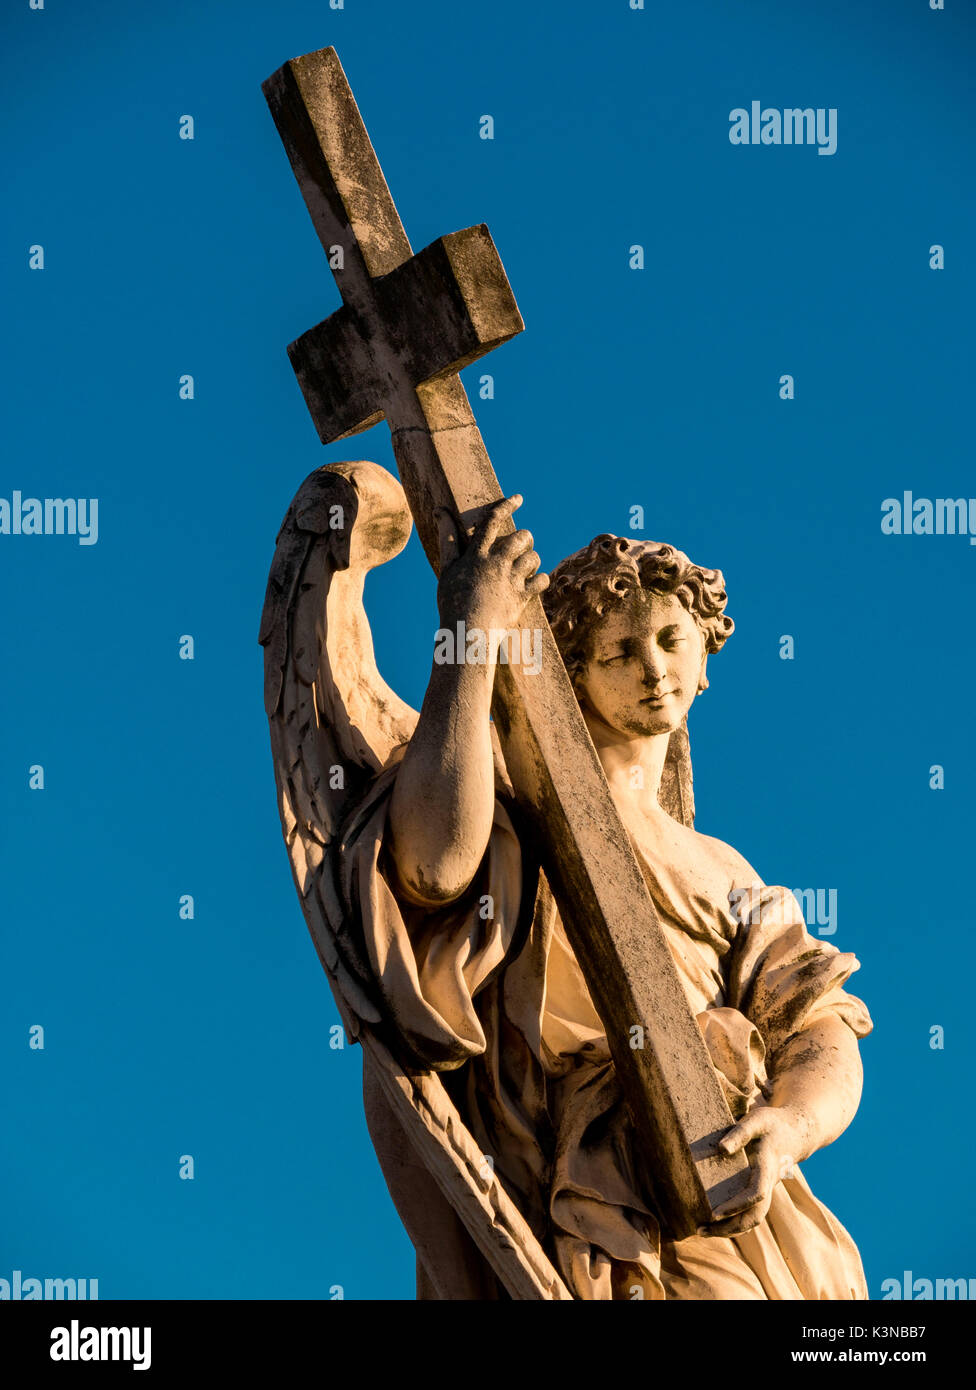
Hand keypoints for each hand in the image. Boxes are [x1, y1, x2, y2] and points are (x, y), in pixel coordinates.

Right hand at [436, 494, 547, 632]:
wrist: (467, 632)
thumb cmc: (452, 601)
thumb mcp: (446, 568)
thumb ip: (446, 538)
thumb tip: (438, 510)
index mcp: (477, 555)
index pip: (492, 521)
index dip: (506, 506)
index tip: (519, 498)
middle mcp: (497, 564)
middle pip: (520, 538)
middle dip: (525, 537)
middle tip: (522, 543)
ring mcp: (511, 581)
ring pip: (533, 557)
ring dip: (532, 558)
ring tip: (526, 565)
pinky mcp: (522, 598)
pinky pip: (542, 581)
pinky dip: (541, 579)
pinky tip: (535, 582)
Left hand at [698, 1104, 809, 1237]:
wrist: (795, 1132)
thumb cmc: (773, 1124)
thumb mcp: (757, 1120)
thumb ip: (740, 1133)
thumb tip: (721, 1149)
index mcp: (767, 1167)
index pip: (755, 1194)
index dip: (737, 1206)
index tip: (715, 1213)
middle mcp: (768, 1184)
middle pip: (754, 1217)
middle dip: (729, 1228)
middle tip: (700, 1230)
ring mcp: (766, 1189)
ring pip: (753, 1219)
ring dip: (730, 1229)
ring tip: (702, 1230)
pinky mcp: (761, 1190)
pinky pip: (750, 1212)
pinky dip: (734, 1221)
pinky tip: (715, 1222)